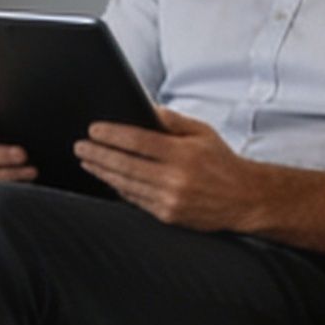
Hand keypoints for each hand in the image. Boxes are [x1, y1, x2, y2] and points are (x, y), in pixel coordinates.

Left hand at [73, 108, 279, 231]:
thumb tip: (144, 108)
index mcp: (183, 154)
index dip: (111, 135)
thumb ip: (172, 120)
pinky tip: (107, 179)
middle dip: (98, 154)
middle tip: (79, 146)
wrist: (245, 199)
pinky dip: (118, 188)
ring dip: (102, 172)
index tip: (93, 130)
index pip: (138, 141)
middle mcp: (175, 178)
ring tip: (87, 161)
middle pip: (125, 165)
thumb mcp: (202, 132)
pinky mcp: (168, 216)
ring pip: (126, 185)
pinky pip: (135, 201)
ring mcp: (170, 200)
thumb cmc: (221, 162)